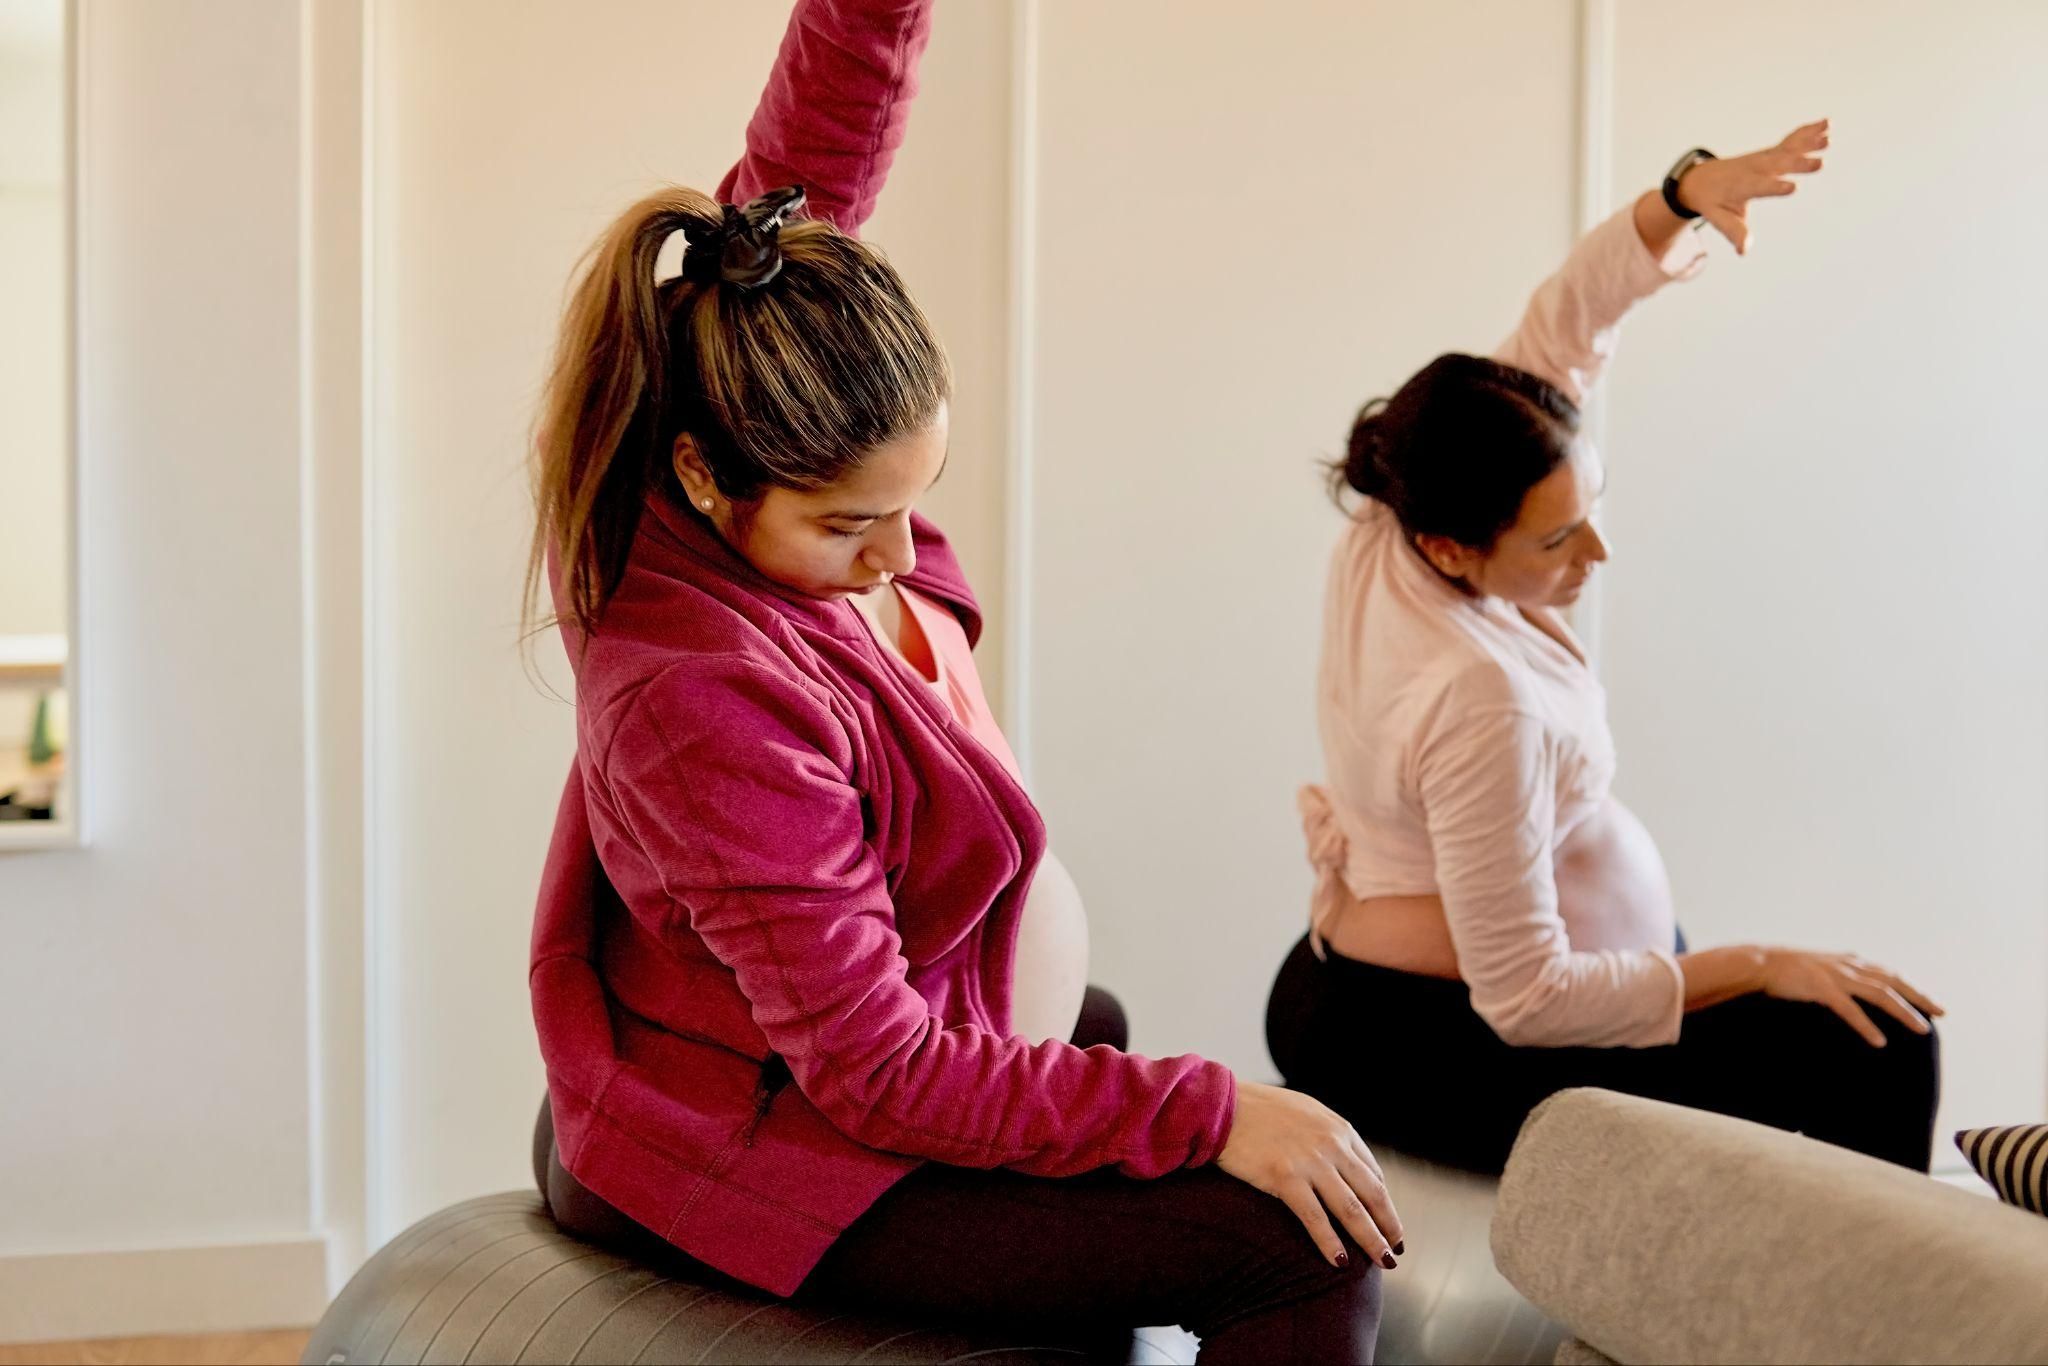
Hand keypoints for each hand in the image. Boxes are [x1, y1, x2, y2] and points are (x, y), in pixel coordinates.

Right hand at [1216, 1081, 1403, 1269]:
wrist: (1222, 1104)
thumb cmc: (1259, 1109)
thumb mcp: (1306, 1113)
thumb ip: (1327, 1136)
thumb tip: (1342, 1163)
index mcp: (1339, 1129)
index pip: (1373, 1174)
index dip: (1384, 1203)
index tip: (1387, 1224)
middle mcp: (1332, 1145)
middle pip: (1372, 1194)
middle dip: (1388, 1226)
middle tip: (1394, 1250)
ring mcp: (1310, 1161)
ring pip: (1351, 1209)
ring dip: (1370, 1240)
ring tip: (1382, 1262)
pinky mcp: (1284, 1176)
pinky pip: (1315, 1217)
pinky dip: (1329, 1242)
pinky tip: (1338, 1262)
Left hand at [1678, 119, 1829, 254]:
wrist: (1701, 178)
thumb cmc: (1712, 202)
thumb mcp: (1719, 218)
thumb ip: (1733, 232)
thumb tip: (1743, 251)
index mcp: (1741, 186)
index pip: (1759, 187)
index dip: (1774, 187)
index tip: (1792, 188)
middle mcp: (1754, 169)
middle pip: (1778, 165)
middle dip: (1798, 164)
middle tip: (1820, 165)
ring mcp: (1764, 158)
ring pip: (1787, 149)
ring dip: (1807, 144)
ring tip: (1828, 140)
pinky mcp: (1771, 152)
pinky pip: (1790, 141)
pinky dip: (1807, 132)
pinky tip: (1827, 124)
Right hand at [1755, 948, 1943, 1046]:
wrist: (1758, 962)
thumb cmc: (1785, 968)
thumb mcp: (1820, 967)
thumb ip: (1840, 974)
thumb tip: (1855, 985)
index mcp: (1849, 961)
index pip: (1889, 973)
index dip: (1913, 987)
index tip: (1932, 1004)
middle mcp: (1848, 966)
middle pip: (1893, 981)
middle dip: (1920, 997)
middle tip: (1942, 1013)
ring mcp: (1835, 976)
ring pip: (1879, 994)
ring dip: (1903, 1012)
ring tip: (1921, 1029)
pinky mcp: (1820, 988)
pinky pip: (1849, 1009)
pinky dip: (1866, 1025)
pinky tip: (1879, 1041)